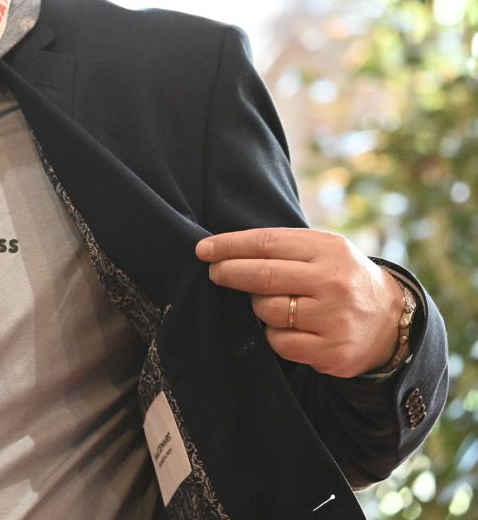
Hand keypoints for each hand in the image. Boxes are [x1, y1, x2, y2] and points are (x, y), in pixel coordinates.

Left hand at [195, 228, 404, 377]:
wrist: (392, 322)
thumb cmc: (341, 279)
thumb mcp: (324, 251)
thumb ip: (284, 247)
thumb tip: (225, 247)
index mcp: (329, 250)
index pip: (267, 243)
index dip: (229, 246)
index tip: (203, 250)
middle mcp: (333, 283)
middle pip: (263, 276)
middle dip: (229, 272)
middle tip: (214, 272)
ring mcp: (334, 318)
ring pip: (267, 311)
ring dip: (258, 307)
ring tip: (273, 303)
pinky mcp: (332, 351)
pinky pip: (279, 341)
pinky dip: (275, 335)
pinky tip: (290, 328)